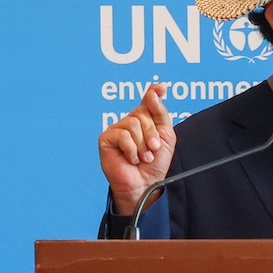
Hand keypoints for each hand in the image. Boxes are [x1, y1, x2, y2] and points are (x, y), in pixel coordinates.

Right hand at [97, 84, 175, 214]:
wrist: (145, 185)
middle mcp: (130, 122)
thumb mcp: (166, 136)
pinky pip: (122, 135)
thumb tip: (154, 91)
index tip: (161, 87)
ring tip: (143, 157)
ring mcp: (117, 130)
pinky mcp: (106, 139)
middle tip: (153, 150)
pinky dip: (131, 149)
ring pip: (132, 123)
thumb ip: (160, 113)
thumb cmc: (154, 164)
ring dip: (142, 144)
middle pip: (142, 114)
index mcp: (145, 120)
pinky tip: (131, 159)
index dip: (153, 92)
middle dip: (151, 134)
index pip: (148, 101)